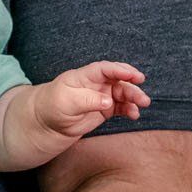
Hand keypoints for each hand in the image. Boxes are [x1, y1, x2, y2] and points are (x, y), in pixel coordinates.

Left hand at [33, 62, 148, 138]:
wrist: (48, 122)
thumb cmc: (53, 106)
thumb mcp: (66, 101)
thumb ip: (88, 100)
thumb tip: (108, 102)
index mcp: (84, 76)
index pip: (104, 69)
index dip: (119, 70)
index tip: (133, 75)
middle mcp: (96, 83)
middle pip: (118, 80)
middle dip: (132, 85)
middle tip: (142, 94)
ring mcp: (102, 96)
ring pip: (122, 93)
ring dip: (134, 97)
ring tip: (143, 104)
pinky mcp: (105, 109)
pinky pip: (121, 107)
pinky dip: (129, 109)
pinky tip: (134, 114)